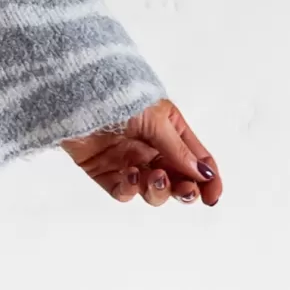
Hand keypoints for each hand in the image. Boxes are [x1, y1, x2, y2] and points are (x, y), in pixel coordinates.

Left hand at [61, 99, 222, 205]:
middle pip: (176, 180)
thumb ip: (178, 150)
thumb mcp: (157, 120)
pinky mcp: (103, 170)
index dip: (208, 180)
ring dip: (159, 190)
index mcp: (169, 130)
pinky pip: (122, 190)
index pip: (196, 159)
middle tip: (184, 190)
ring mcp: (127, 160)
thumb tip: (204, 175)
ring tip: (154, 177)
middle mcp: (151, 147)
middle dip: (184, 190)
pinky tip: (131, 176)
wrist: (76, 93)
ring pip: (152, 191)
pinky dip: (130, 190)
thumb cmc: (119, 95)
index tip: (213, 197)